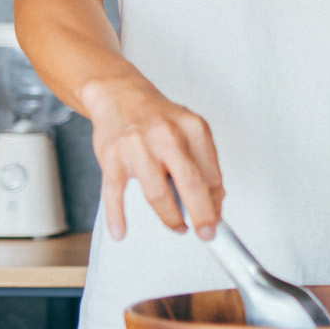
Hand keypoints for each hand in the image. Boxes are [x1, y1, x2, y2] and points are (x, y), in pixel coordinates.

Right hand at [79, 75, 222, 241]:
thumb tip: (215, 199)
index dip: (216, 201)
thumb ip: (203, 162)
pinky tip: (121, 231)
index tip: (217, 219)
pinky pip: (114, 193)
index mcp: (193, 128)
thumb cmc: (159, 118)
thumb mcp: (190, 131)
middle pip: (190, 183)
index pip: (212, 173)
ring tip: (178, 226)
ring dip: (170, 218)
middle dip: (202, 214)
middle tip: (206, 233)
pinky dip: (117, 216)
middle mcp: (167, 135)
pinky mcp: (112, 157)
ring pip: (157, 194)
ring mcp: (138, 147)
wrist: (120, 95)